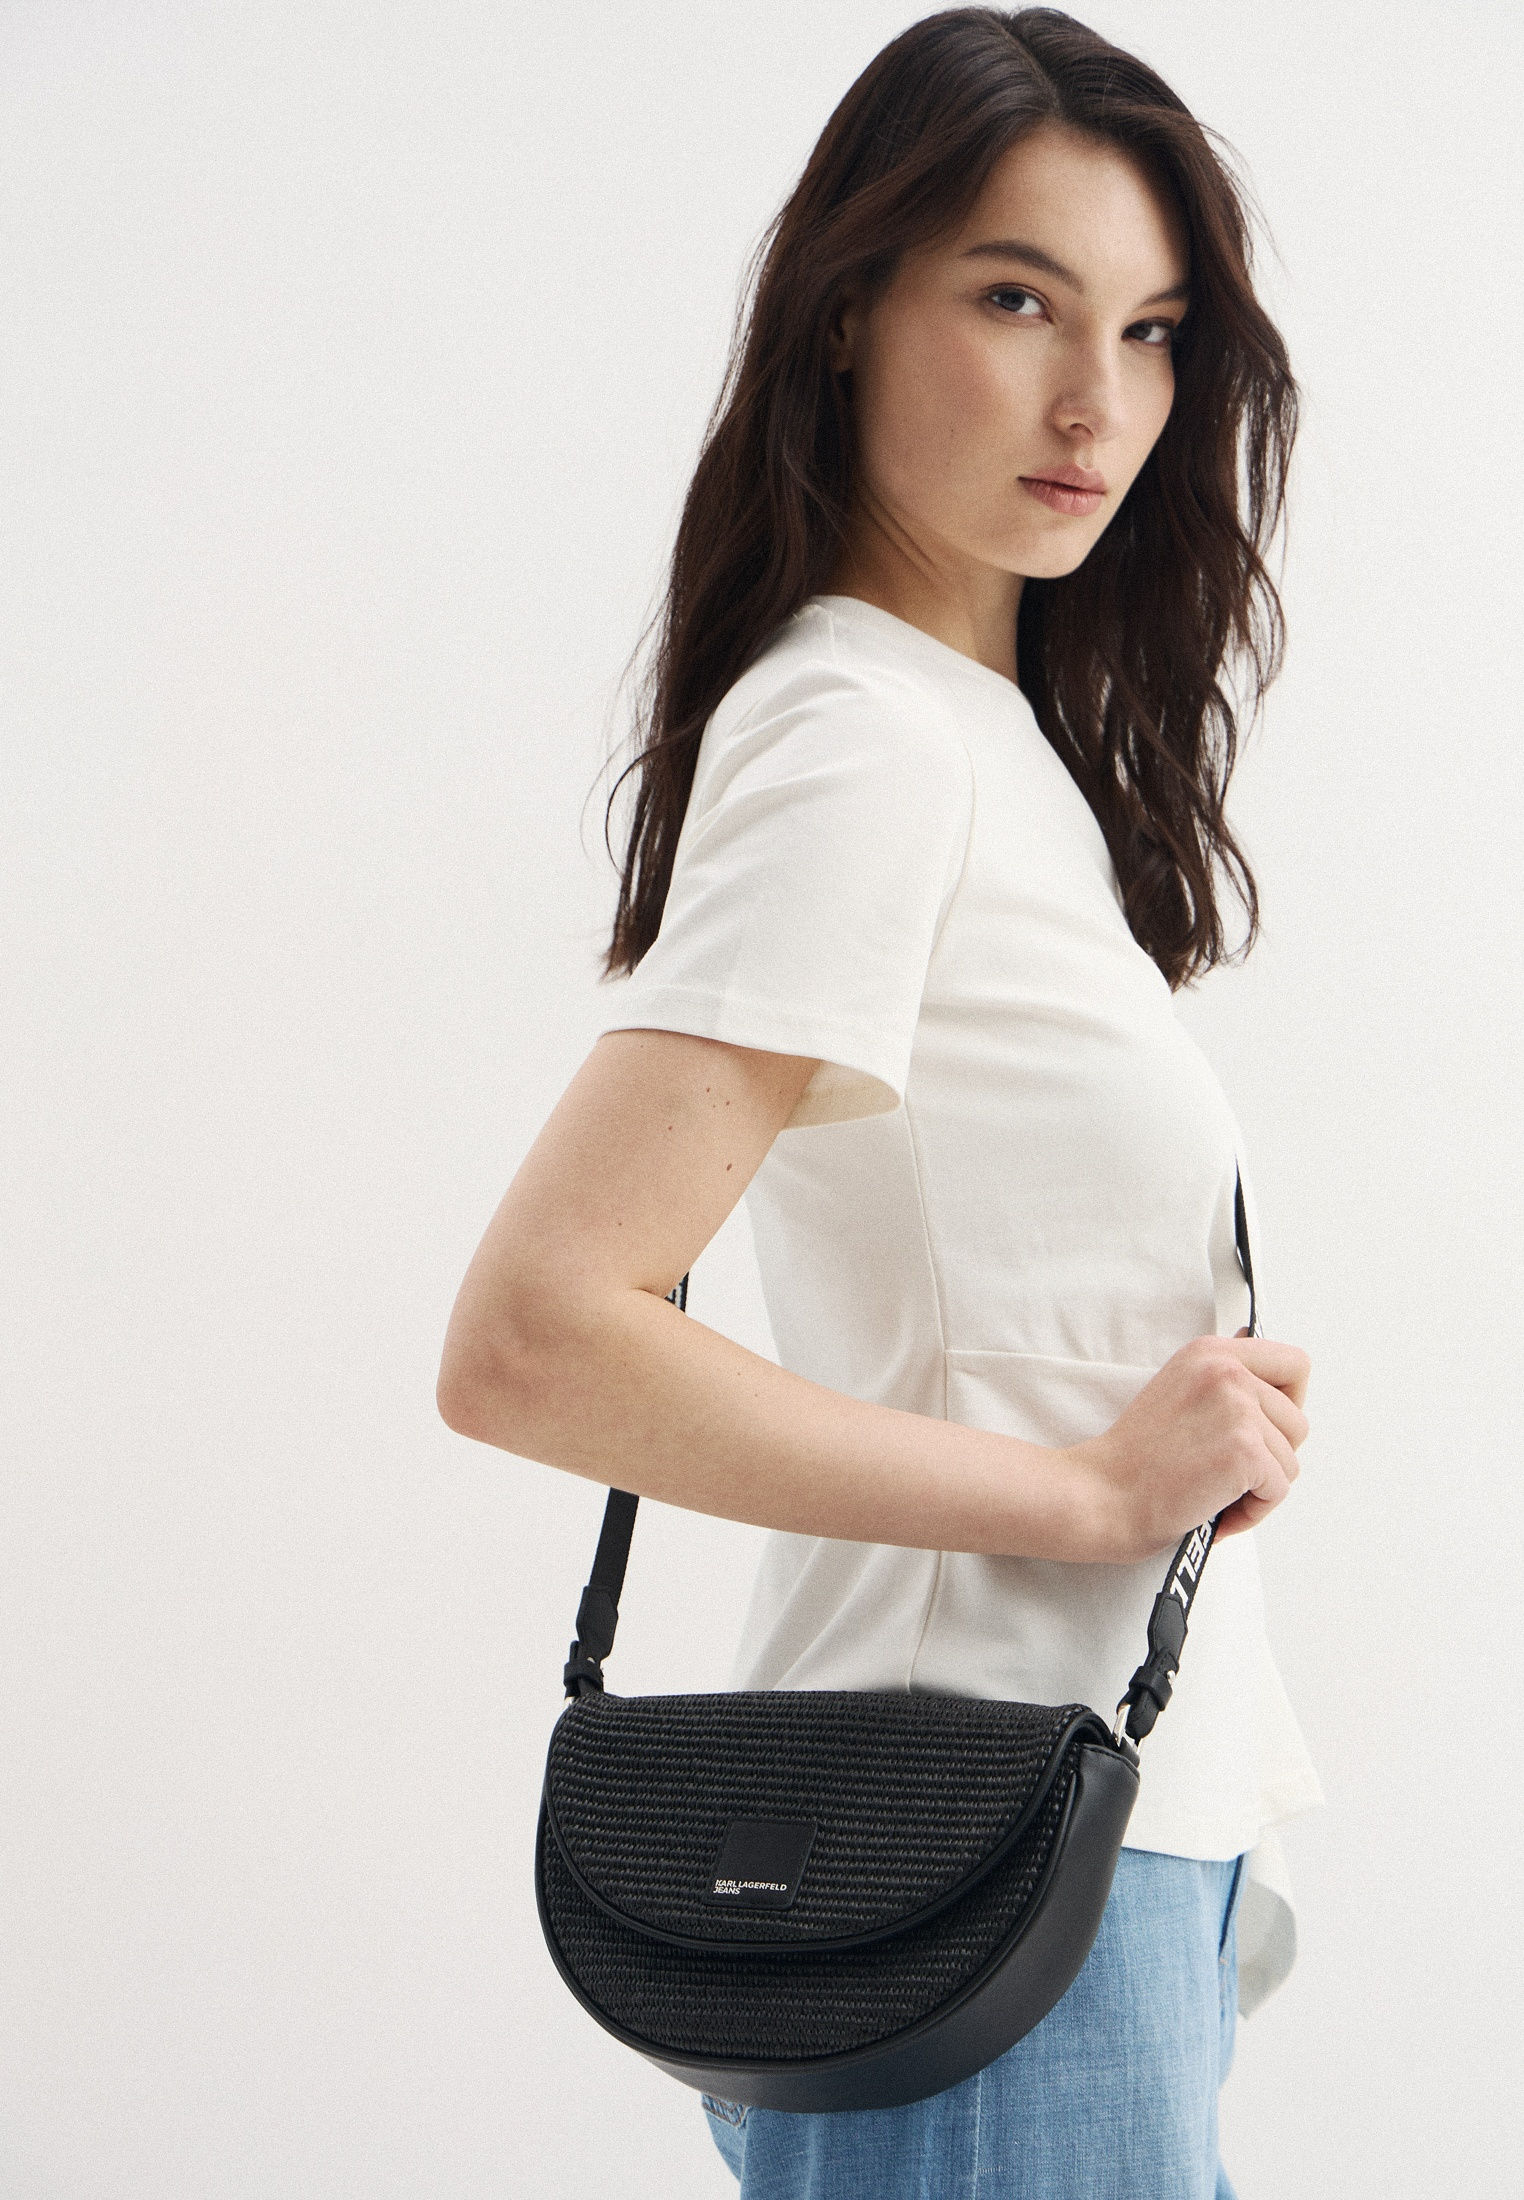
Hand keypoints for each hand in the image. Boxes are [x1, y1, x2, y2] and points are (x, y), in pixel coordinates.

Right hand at [1061, 1327, 1310, 1563]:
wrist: (1101, 1494)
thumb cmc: (1133, 1459)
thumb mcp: (1178, 1392)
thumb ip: (1223, 1383)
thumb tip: (1272, 1386)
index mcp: (1210, 1353)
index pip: (1293, 1364)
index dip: (1290, 1404)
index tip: (1265, 1428)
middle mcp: (1227, 1371)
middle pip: (1297, 1422)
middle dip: (1270, 1458)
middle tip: (1226, 1473)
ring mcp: (1237, 1409)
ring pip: (1290, 1461)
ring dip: (1258, 1489)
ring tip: (1214, 1493)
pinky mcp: (1244, 1451)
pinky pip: (1279, 1491)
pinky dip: (1252, 1512)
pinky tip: (1217, 1509)